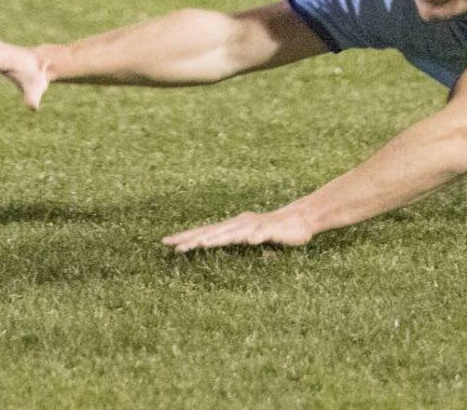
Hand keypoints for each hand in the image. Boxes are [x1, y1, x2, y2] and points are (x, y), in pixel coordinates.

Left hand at [163, 209, 317, 253]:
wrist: (300, 219)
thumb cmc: (272, 231)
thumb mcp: (249, 238)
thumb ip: (234, 241)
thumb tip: (214, 245)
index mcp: (232, 227)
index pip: (205, 231)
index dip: (186, 237)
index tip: (166, 242)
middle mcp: (239, 224)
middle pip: (212, 232)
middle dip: (193, 239)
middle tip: (174, 246)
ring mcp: (253, 226)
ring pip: (232, 233)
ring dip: (217, 238)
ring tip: (201, 244)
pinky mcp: (269, 230)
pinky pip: (261, 234)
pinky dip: (255, 236)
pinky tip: (250, 240)